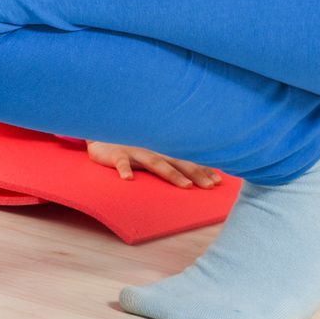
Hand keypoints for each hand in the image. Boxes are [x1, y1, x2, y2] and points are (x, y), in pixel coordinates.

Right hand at [85, 141, 222, 188]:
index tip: (220, 181)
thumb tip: (192, 172)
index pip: (187, 160)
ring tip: (185, 186)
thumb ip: (167, 158)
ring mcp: (135, 151)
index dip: (203, 169)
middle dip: (196, 173)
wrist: (99, 132)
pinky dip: (125, 170)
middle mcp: (153, 149)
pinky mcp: (116, 154)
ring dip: (172, 174)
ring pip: (156, 162)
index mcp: (162, 150)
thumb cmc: (127, 146)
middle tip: (211, 186)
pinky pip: (121, 162)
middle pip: (178, 161)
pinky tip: (128, 179)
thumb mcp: (148, 150)